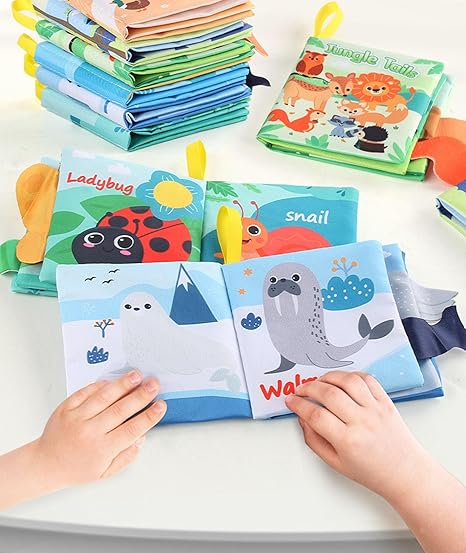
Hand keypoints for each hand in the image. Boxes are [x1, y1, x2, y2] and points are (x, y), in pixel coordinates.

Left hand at [34, 369, 165, 488]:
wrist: (45, 464)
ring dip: (122, 385)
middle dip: (140, 396)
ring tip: (137, 375)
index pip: (131, 430)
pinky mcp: (66, 408)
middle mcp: (89, 433)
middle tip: (154, 385)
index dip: (148, 417)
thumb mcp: (105, 471)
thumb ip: (126, 456)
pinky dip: (100, 385)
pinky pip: (85, 392)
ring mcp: (77, 418)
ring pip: (104, 398)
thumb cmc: (77, 467)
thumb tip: (141, 437)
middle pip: (120, 410)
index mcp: (102, 450)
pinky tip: (113, 380)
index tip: (161, 406)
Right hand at [285, 371, 429, 501]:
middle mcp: (362, 422)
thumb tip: (302, 419)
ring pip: (347, 381)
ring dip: (328, 377)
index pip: (315, 415)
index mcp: (348, 441)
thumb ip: (314, 440)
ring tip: (319, 382)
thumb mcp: (336, 463)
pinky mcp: (386, 401)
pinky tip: (341, 380)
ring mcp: (375, 409)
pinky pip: (367, 379)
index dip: (298, 405)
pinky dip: (350, 375)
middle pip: (328, 394)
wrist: (405, 473)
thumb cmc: (373, 471)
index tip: (291, 401)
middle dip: (308, 388)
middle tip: (300, 390)